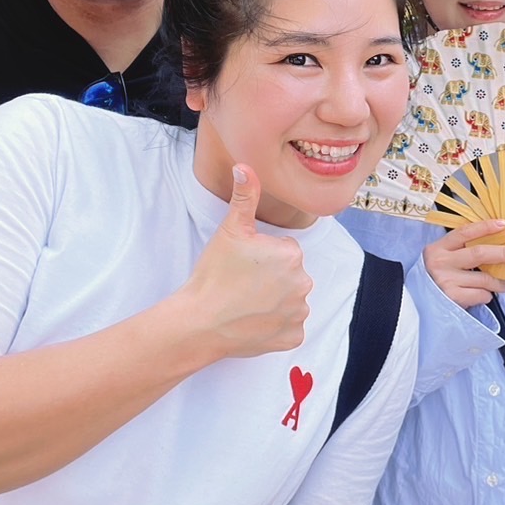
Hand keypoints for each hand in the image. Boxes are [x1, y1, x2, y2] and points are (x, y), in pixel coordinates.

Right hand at [182, 165, 313, 358]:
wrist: (200, 321)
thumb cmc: (214, 274)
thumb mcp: (230, 230)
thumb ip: (244, 196)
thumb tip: (245, 166)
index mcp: (293, 256)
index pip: (284, 251)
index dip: (263, 256)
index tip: (244, 264)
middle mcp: (304, 284)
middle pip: (290, 275)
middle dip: (272, 278)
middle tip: (242, 284)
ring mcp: (299, 313)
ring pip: (291, 301)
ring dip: (275, 302)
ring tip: (246, 303)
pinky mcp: (293, 338)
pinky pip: (290, 328)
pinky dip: (275, 327)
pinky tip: (254, 322)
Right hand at [423, 218, 504, 308]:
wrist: (416, 305)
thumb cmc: (433, 280)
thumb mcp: (441, 259)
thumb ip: (460, 251)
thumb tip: (493, 244)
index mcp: (438, 248)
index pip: (465, 232)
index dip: (486, 227)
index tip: (504, 224)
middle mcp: (441, 262)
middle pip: (479, 253)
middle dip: (503, 253)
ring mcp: (446, 280)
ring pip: (484, 278)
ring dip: (498, 282)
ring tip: (504, 285)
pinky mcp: (452, 297)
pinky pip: (481, 294)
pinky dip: (486, 296)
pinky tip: (483, 296)